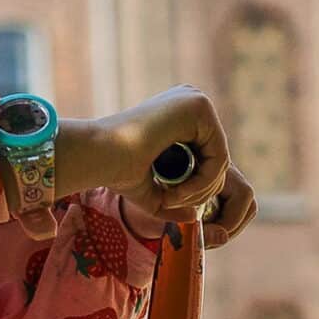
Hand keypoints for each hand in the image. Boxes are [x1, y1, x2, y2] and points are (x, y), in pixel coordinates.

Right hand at [58, 85, 257, 249]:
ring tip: (170, 199)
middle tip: (172, 203)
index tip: (170, 202)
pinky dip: (203, 182)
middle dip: (200, 191)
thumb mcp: (151, 188)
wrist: (98, 154)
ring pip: (220, 160)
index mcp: (180, 114)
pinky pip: (220, 156)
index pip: (207, 156)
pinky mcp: (199, 107)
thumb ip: (174, 201)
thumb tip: (195, 217)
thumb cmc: (115, 170)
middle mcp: (190, 102)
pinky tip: (177, 191)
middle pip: (217, 157)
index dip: (194, 187)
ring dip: (199, 190)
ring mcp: (196, 100)